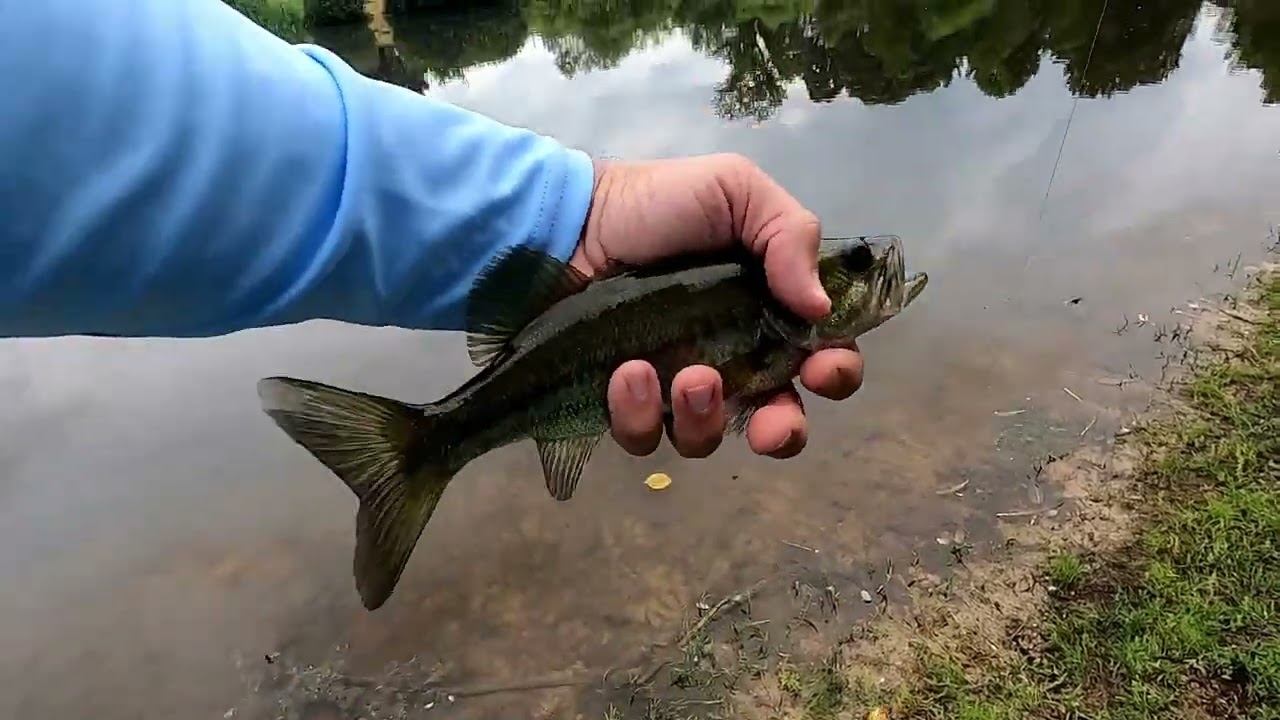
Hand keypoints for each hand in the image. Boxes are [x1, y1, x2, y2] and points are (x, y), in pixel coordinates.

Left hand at [571, 153, 863, 459]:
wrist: (568, 222)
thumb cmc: (657, 204)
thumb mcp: (735, 190)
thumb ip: (790, 235)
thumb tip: (820, 310)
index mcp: (767, 312)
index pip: (820, 358)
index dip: (833, 373)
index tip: (819, 369)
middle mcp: (730, 359)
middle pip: (776, 421)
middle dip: (782, 431)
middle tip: (768, 422)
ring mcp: (673, 387)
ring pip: (706, 437)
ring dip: (703, 416)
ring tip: (684, 374)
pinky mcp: (624, 404)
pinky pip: (644, 436)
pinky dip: (640, 414)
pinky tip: (626, 372)